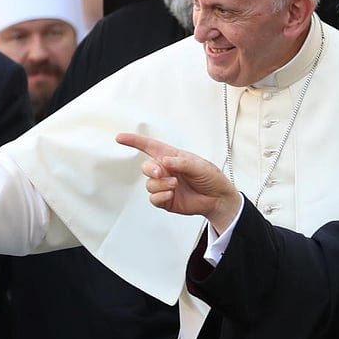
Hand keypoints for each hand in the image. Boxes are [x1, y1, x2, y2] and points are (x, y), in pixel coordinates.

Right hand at [115, 132, 241, 233]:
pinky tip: (171, 194)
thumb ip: (181, 162)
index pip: (150, 147)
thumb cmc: (210, 178)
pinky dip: (160, 196)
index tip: (120, 138)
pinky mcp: (166, 200)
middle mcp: (166, 170)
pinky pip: (153, 198)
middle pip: (146, 167)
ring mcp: (165, 185)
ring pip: (149, 184)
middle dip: (151, 169)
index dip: (134, 141)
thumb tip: (164, 161)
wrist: (217, 199)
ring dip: (160, 184)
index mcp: (172, 157)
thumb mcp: (199, 165)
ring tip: (175, 185)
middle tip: (162, 173)